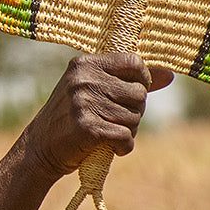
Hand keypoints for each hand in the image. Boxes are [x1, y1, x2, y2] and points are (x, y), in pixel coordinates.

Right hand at [26, 52, 173, 177]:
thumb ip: (130, 81)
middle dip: (134, 111)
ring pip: (135, 118)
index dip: (142, 80)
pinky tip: (110, 148)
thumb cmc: (71, 117)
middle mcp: (83, 80)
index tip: (130, 94)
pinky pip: (126, 137)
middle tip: (113, 120)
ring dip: (128, 131)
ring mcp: (83, 103)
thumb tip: (170, 74)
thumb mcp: (94, 90)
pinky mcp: (87, 128)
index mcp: (84, 64)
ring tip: (107, 133)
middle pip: (139, 93)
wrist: (39, 148)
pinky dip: (123, 147)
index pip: (134, 62)